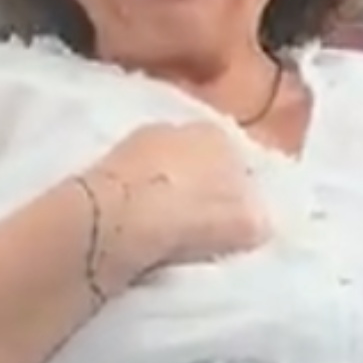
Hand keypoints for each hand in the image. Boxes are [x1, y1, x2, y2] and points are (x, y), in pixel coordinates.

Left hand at [83, 119, 270, 276]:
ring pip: (163, 175)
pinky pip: (134, 189)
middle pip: (199, 165)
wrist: (115, 220)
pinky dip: (138, 206)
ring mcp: (136, 142)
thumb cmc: (191, 217)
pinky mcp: (103, 166)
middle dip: (200, 191)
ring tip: (166, 235)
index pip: (239, 163)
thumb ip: (258, 220)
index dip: (239, 195)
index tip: (236, 223)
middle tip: (201, 229)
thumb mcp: (245, 225)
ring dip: (166, 197)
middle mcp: (178, 127)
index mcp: (219, 134)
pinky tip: (139, 230)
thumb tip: (257, 223)